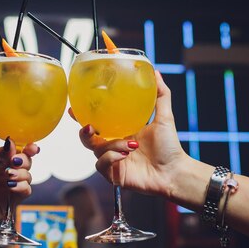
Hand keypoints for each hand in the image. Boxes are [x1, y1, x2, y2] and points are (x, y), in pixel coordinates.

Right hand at [72, 71, 188, 198]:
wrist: (174, 172)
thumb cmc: (170, 147)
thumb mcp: (164, 117)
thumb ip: (160, 94)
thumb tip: (156, 73)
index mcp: (120, 130)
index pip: (96, 121)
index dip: (82, 115)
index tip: (74, 106)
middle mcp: (113, 145)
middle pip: (87, 137)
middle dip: (84, 131)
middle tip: (90, 126)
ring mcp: (112, 160)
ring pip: (96, 150)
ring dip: (111, 145)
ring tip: (130, 144)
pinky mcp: (113, 174)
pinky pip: (101, 164)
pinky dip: (111, 157)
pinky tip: (125, 155)